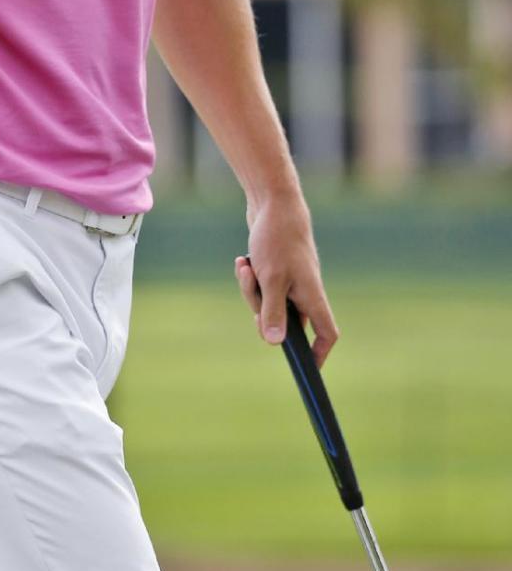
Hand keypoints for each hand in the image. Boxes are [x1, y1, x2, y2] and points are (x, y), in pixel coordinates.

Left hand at [234, 195, 338, 366]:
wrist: (272, 202)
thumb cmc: (277, 239)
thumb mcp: (270, 279)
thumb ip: (273, 312)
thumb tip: (276, 344)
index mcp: (312, 295)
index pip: (327, 333)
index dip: (320, 353)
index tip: (307, 368)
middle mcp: (304, 290)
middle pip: (285, 321)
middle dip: (261, 311)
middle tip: (253, 291)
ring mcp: (290, 280)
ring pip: (267, 303)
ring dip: (251, 289)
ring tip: (246, 266)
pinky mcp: (276, 270)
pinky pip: (260, 287)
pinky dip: (249, 277)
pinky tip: (243, 260)